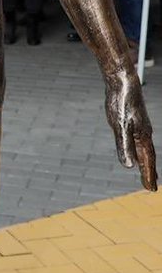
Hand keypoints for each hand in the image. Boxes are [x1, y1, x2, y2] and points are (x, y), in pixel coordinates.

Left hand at [105, 69, 156, 189]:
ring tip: (147, 171)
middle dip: (150, 172)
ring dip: (146, 162)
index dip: (148, 175)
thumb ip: (124, 146)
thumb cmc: (122, 104)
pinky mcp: (133, 121)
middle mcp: (144, 133)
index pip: (147, 161)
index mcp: (143, 137)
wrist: (123, 83)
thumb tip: (130, 166)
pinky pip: (139, 140)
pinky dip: (140, 150)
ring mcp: (140, 127)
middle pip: (148, 157)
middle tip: (151, 187)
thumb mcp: (120, 127)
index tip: (151, 189)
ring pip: (144, 149)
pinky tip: (136, 150)